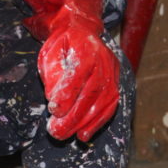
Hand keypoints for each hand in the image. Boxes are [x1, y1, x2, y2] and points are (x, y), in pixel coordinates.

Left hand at [24, 0, 119, 141]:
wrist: (82, 31)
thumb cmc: (63, 45)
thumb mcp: (50, 54)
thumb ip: (52, 75)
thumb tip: (54, 101)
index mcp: (86, 49)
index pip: (77, 76)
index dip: (66, 95)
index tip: (53, 111)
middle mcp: (104, 61)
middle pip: (91, 93)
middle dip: (73, 117)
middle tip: (55, 132)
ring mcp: (113, 73)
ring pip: (102, 103)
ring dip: (84, 124)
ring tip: (65, 135)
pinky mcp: (116, 84)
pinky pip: (110, 107)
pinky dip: (97, 123)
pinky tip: (83, 135)